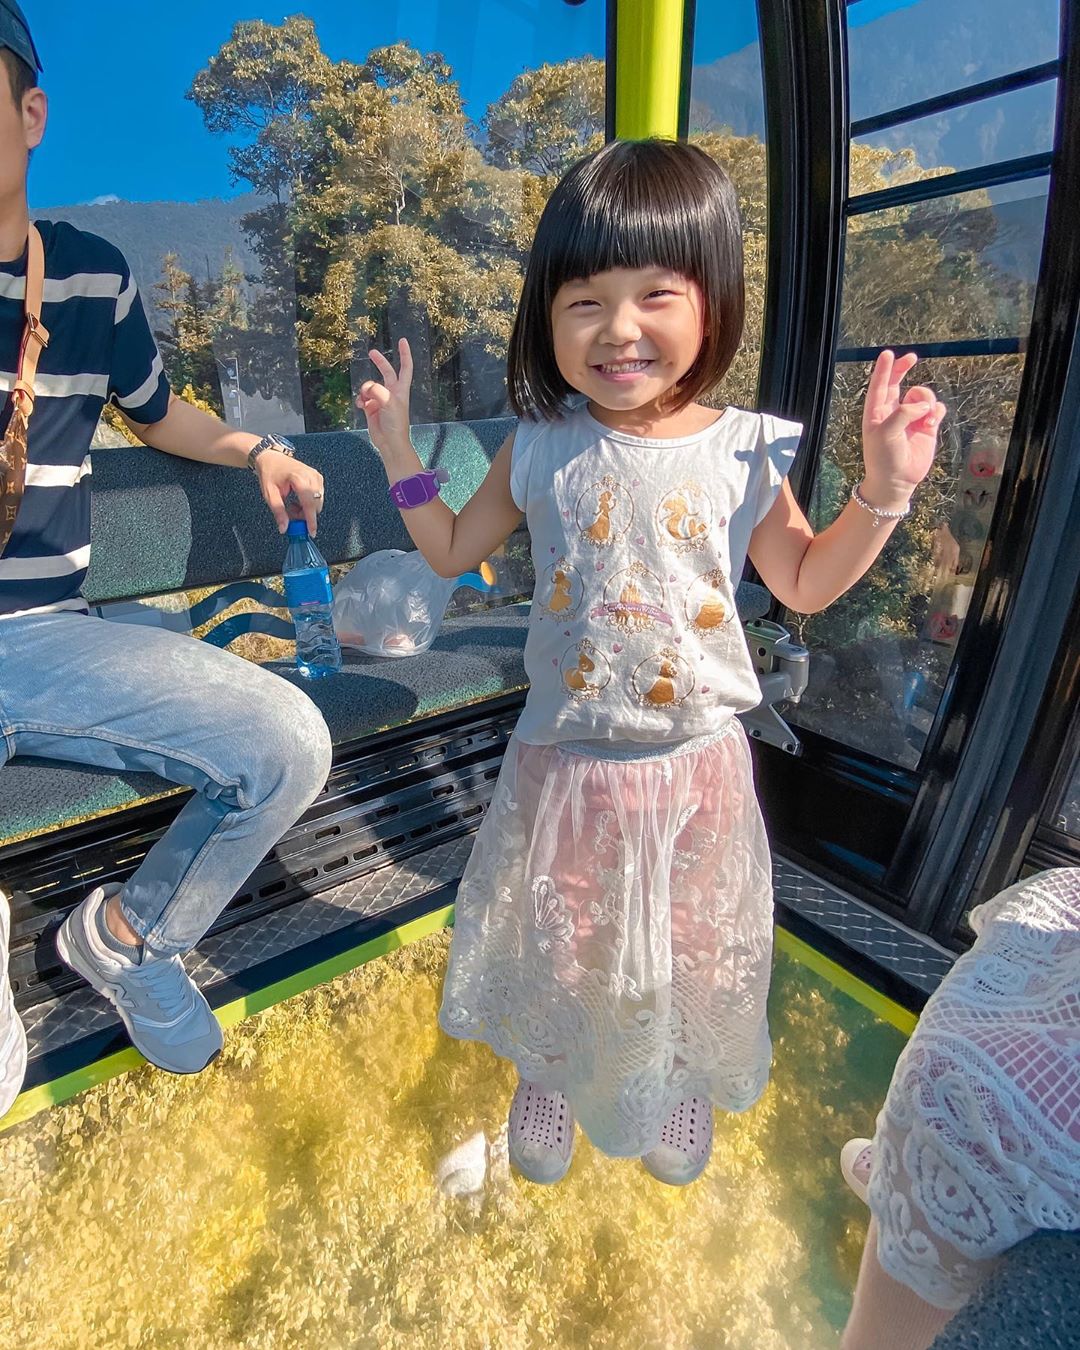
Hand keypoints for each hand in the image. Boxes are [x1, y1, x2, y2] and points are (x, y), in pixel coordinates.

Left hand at [255, 450, 324, 535]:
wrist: (271, 458)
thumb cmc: (270, 473)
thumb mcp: (270, 494)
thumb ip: (278, 512)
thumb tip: (284, 528)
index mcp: (299, 478)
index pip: (309, 503)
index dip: (311, 520)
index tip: (311, 532)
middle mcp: (311, 476)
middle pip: (315, 505)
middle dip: (304, 515)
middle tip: (290, 513)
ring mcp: (316, 476)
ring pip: (318, 503)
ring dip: (306, 509)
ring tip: (292, 504)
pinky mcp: (318, 478)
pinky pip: (318, 497)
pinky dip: (309, 503)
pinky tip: (298, 499)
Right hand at [356, 338, 413, 456]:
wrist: (390, 443)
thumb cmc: (395, 424)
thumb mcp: (389, 404)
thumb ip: (377, 391)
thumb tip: (366, 387)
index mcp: (400, 390)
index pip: (405, 368)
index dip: (404, 354)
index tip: (403, 341)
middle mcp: (391, 393)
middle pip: (386, 372)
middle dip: (379, 362)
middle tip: (371, 352)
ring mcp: (381, 400)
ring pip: (369, 387)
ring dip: (364, 390)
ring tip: (365, 400)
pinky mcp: (372, 409)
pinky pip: (363, 398)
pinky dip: (360, 400)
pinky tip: (361, 406)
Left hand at [861, 351, 945, 507]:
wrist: (897, 481)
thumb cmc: (884, 459)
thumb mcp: (886, 434)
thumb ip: (903, 414)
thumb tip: (923, 405)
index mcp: (876, 413)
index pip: (879, 386)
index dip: (884, 370)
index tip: (888, 354)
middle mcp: (893, 412)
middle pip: (898, 382)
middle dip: (904, 369)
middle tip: (912, 358)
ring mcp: (911, 418)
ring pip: (922, 395)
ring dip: (927, 401)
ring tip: (926, 420)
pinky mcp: (927, 426)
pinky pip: (936, 408)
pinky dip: (936, 412)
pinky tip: (932, 423)